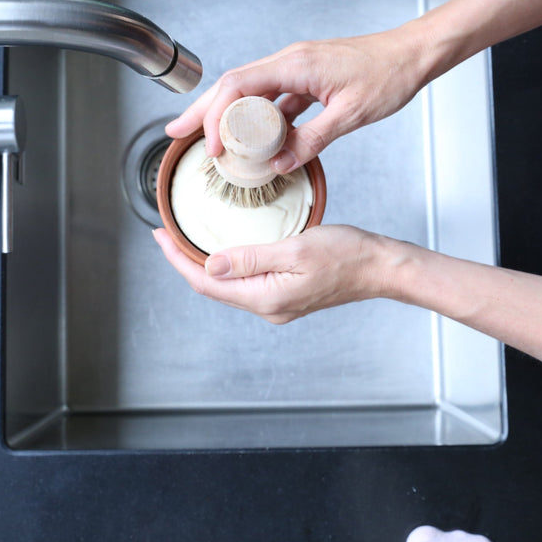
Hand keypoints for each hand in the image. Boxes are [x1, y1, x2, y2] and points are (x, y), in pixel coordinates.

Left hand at [153, 224, 407, 323]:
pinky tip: (224, 249)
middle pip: (213, 287)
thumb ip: (252, 257)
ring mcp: (277, 304)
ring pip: (228, 286)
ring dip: (205, 264)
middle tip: (166, 234)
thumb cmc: (348, 254)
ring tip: (186, 240)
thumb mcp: (296, 249)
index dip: (178, 260)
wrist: (380, 267)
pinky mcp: (286, 295)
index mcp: (267, 298)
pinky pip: (246, 283)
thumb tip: (212, 263)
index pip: (207, 282)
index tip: (160, 236)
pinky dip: (228, 266)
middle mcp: (268, 308)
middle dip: (185, 261)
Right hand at [165, 26, 434, 172]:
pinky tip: (257, 140)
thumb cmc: (389, 74)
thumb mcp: (350, 114)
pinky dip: (258, 118)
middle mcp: (289, 61)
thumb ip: (313, 140)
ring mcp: (296, 68)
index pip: (238, 86)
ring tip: (208, 139)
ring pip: (249, 91)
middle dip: (202, 110)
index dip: (216, 115)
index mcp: (295, 65)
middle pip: (232, 85)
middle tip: (177, 133)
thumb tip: (280, 164)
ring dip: (226, 115)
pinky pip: (272, 97)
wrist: (413, 54)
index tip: (211, 145)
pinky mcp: (307, 77)